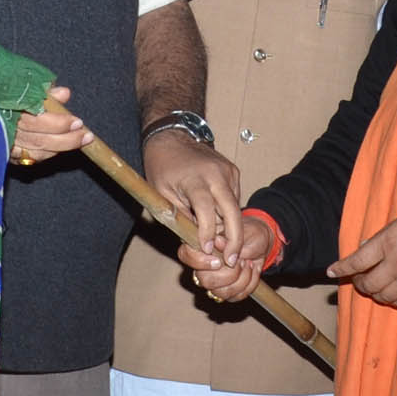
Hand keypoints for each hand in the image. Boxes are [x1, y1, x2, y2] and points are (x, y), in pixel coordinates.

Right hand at [10, 85, 91, 165]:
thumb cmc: (3, 92)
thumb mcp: (21, 86)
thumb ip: (44, 92)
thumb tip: (65, 94)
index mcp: (6, 108)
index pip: (36, 120)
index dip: (58, 123)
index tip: (78, 122)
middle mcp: (3, 129)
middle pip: (38, 139)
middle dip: (66, 139)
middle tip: (86, 135)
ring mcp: (2, 144)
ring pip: (34, 152)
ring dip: (60, 148)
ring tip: (80, 141)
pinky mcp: (2, 154)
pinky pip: (27, 159)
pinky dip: (45, 155)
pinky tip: (59, 148)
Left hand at [144, 131, 239, 256]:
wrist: (173, 137)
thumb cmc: (163, 167)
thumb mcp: (162, 194)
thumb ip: (180, 216)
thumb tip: (195, 240)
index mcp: (194, 179)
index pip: (205, 208)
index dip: (207, 230)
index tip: (207, 249)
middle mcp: (215, 174)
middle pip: (232, 210)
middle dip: (235, 238)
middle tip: (232, 258)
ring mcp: (227, 171)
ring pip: (235, 207)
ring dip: (230, 226)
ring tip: (220, 241)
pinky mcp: (233, 171)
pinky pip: (234, 197)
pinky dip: (228, 211)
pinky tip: (217, 217)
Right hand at [178, 212, 271, 302]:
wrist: (262, 244)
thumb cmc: (250, 234)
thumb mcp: (245, 232)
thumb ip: (231, 239)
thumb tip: (218, 243)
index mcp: (202, 245)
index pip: (185, 255)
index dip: (199, 261)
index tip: (218, 261)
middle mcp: (204, 265)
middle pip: (203, 280)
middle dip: (228, 275)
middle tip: (241, 261)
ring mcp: (214, 280)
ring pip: (219, 293)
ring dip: (241, 280)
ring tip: (249, 263)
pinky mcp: (226, 290)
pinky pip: (234, 297)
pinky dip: (249, 285)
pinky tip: (252, 271)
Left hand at [328, 204, 396, 306]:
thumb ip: (378, 239)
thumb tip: (361, 249)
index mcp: (388, 242)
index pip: (357, 261)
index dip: (342, 268)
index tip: (331, 272)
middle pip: (370, 284)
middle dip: (360, 284)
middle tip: (358, 279)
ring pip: (385, 296)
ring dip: (375, 293)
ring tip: (374, 287)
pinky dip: (393, 299)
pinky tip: (391, 293)